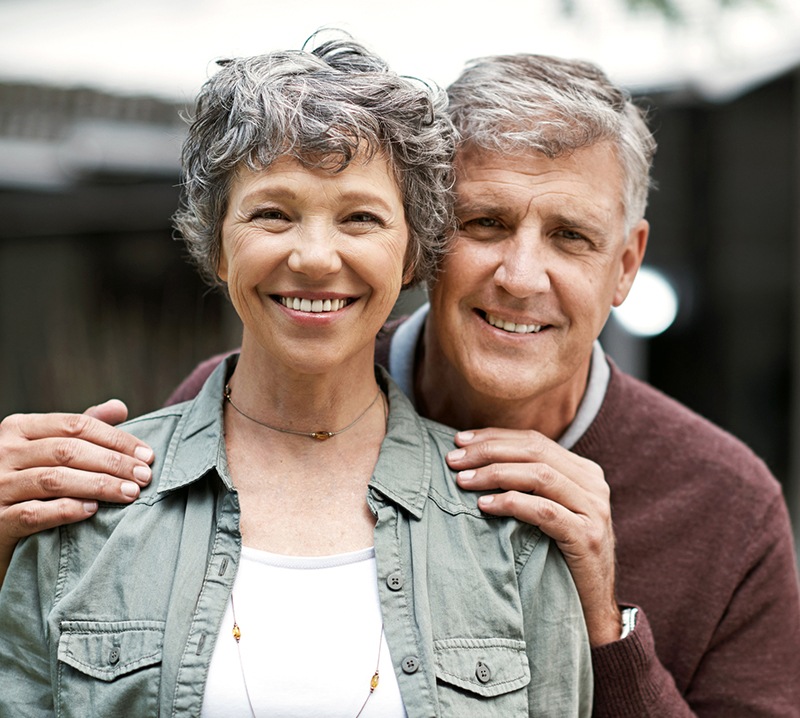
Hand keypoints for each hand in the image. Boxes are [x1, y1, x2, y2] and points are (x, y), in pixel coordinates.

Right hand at [0, 400, 152, 583]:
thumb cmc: (27, 481)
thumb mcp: (49, 448)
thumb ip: (81, 428)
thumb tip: (119, 407)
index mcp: (19, 428)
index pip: (76, 425)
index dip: (116, 439)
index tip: (148, 454)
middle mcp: (4, 453)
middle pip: (68, 451)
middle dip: (113, 462)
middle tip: (144, 476)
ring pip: (54, 480)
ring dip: (99, 486)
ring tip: (130, 493)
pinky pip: (34, 513)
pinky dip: (66, 510)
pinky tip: (93, 510)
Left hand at [448, 427, 620, 645]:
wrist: (592, 609)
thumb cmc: (560, 557)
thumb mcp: (551, 512)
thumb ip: (530, 485)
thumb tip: (478, 459)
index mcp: (584, 472)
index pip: (534, 441)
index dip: (495, 437)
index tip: (460, 440)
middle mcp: (593, 484)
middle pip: (534, 452)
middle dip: (488, 451)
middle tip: (453, 459)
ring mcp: (594, 509)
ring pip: (538, 476)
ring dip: (494, 474)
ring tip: (462, 481)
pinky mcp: (588, 536)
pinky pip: (544, 511)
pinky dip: (511, 503)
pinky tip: (484, 505)